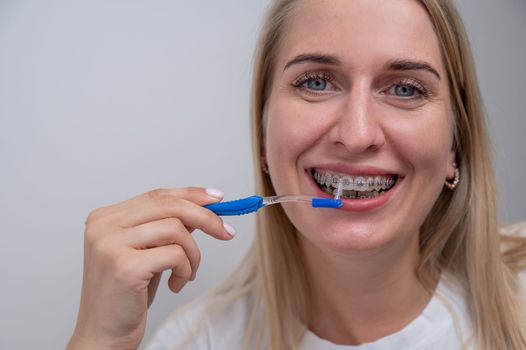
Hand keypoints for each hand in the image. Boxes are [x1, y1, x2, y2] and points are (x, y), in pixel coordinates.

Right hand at [67, 188, 233, 349]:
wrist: (103, 336)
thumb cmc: (126, 296)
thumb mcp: (148, 253)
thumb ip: (166, 228)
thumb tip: (201, 208)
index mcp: (106, 218)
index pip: (157, 195)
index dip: (191, 195)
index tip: (217, 199)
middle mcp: (103, 226)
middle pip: (168, 205)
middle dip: (205, 217)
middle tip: (226, 232)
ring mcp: (111, 244)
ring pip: (176, 229)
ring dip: (193, 254)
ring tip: (187, 274)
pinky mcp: (125, 266)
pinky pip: (175, 254)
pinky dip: (185, 269)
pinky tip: (176, 284)